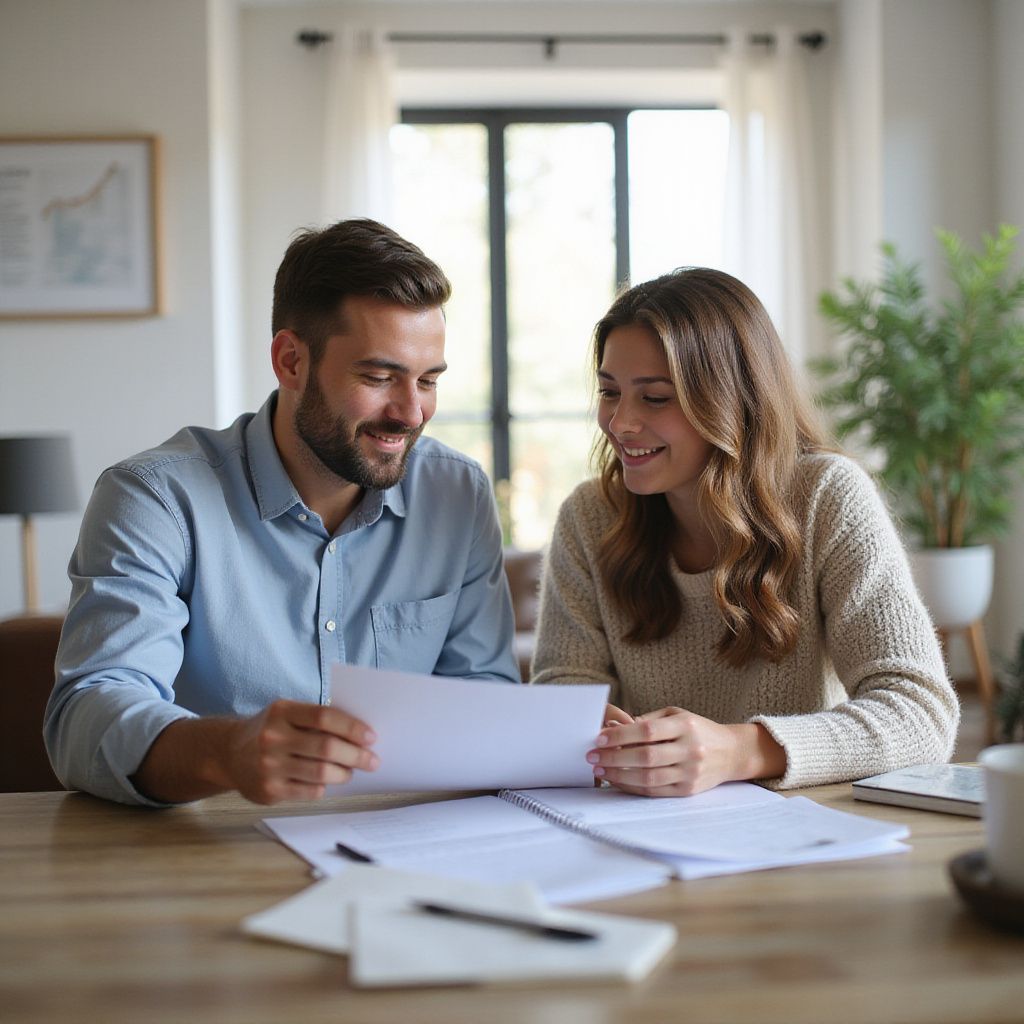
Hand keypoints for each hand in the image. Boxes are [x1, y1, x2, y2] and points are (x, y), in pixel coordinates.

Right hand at [221, 700, 378, 803]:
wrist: (228, 753)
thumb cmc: (271, 730)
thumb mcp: (287, 714)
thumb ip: (317, 720)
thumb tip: (360, 736)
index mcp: (281, 711)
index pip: (324, 717)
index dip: (352, 727)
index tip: (371, 737)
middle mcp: (272, 737)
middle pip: (326, 747)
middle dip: (356, 755)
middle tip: (373, 761)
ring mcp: (269, 765)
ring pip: (321, 772)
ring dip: (344, 773)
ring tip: (351, 771)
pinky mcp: (269, 790)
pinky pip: (310, 791)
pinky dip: (325, 786)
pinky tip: (328, 781)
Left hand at [586, 707, 785, 796]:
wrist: (731, 752)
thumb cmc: (697, 729)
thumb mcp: (676, 715)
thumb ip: (646, 721)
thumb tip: (612, 727)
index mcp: (686, 726)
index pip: (648, 731)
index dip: (621, 735)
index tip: (599, 738)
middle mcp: (690, 750)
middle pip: (646, 756)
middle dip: (614, 757)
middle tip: (592, 757)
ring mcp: (691, 772)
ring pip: (649, 777)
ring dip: (619, 775)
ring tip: (600, 770)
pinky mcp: (688, 791)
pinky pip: (655, 791)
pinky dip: (632, 787)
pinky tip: (617, 781)